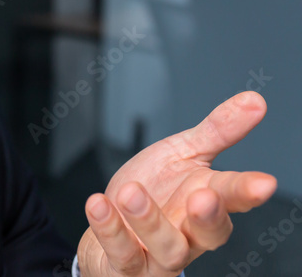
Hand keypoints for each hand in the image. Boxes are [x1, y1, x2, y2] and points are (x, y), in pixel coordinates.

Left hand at [77, 91, 277, 275]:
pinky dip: (110, 230)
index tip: (264, 182)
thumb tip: (255, 100)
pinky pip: (121, 253)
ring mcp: (159, 253)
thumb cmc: (155, 187)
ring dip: (149, 221)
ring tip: (129, 192)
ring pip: (167, 248)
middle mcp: (189, 233)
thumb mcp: (183, 153)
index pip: (233, 197)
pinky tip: (98, 204)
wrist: (111, 219)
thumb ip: (217, 131)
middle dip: (210, 218)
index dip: (248, 192)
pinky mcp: (126, 264)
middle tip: (202, 196)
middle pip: (209, 235)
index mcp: (206, 200)